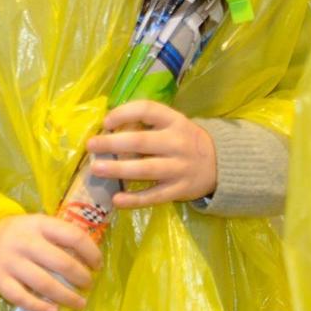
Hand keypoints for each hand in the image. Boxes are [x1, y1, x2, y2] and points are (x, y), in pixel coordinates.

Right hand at [0, 211, 102, 310]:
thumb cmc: (10, 234)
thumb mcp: (31, 224)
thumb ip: (54, 235)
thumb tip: (87, 254)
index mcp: (37, 223)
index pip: (72, 236)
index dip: (90, 252)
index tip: (97, 265)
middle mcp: (24, 241)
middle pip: (62, 262)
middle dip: (82, 278)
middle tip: (88, 285)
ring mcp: (10, 261)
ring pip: (45, 284)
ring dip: (67, 297)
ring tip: (79, 303)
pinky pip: (23, 298)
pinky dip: (40, 307)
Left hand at [86, 100, 216, 208]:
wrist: (219, 164)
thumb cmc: (183, 139)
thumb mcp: (171, 124)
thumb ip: (145, 124)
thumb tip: (108, 129)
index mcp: (173, 121)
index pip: (147, 110)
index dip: (124, 113)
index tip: (106, 121)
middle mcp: (177, 143)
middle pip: (141, 142)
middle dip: (113, 143)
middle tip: (91, 146)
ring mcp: (179, 168)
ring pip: (145, 170)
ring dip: (119, 169)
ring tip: (96, 169)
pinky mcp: (179, 190)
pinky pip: (154, 196)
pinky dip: (135, 199)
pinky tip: (116, 199)